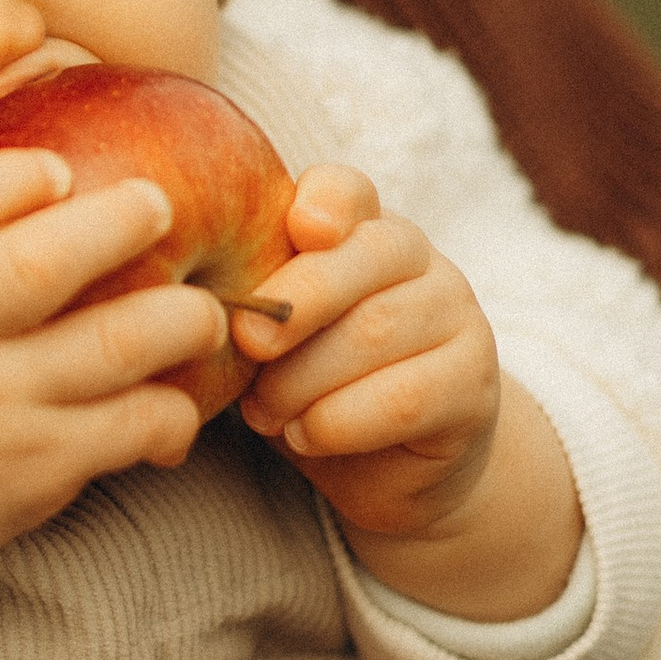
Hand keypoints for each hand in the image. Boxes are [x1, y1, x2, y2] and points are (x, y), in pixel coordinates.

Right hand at [0, 141, 225, 659]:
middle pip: (40, 265)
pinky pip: (129, 426)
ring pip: (111, 347)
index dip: (14, 176)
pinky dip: (172, 409)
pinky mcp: (33, 470)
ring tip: (201, 306)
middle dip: (120, 221)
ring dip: (180, 316)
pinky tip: (176, 397)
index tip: (59, 168)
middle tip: (160, 204)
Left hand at [232, 170, 582, 619]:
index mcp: (362, 232)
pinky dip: (338, 422)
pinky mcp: (473, 386)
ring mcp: (458, 319)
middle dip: (294, 303)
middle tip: (247, 346)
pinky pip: (403, 398)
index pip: (349, 191)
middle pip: (365, 258)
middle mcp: (420, 263)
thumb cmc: (308, 385)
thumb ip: (246, 306)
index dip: (324, 201)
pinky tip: (305, 436)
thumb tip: (187, 305)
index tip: (299, 229)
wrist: (386, 468)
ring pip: (376, 331)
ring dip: (303, 378)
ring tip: (264, 412)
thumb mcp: (269, 340)